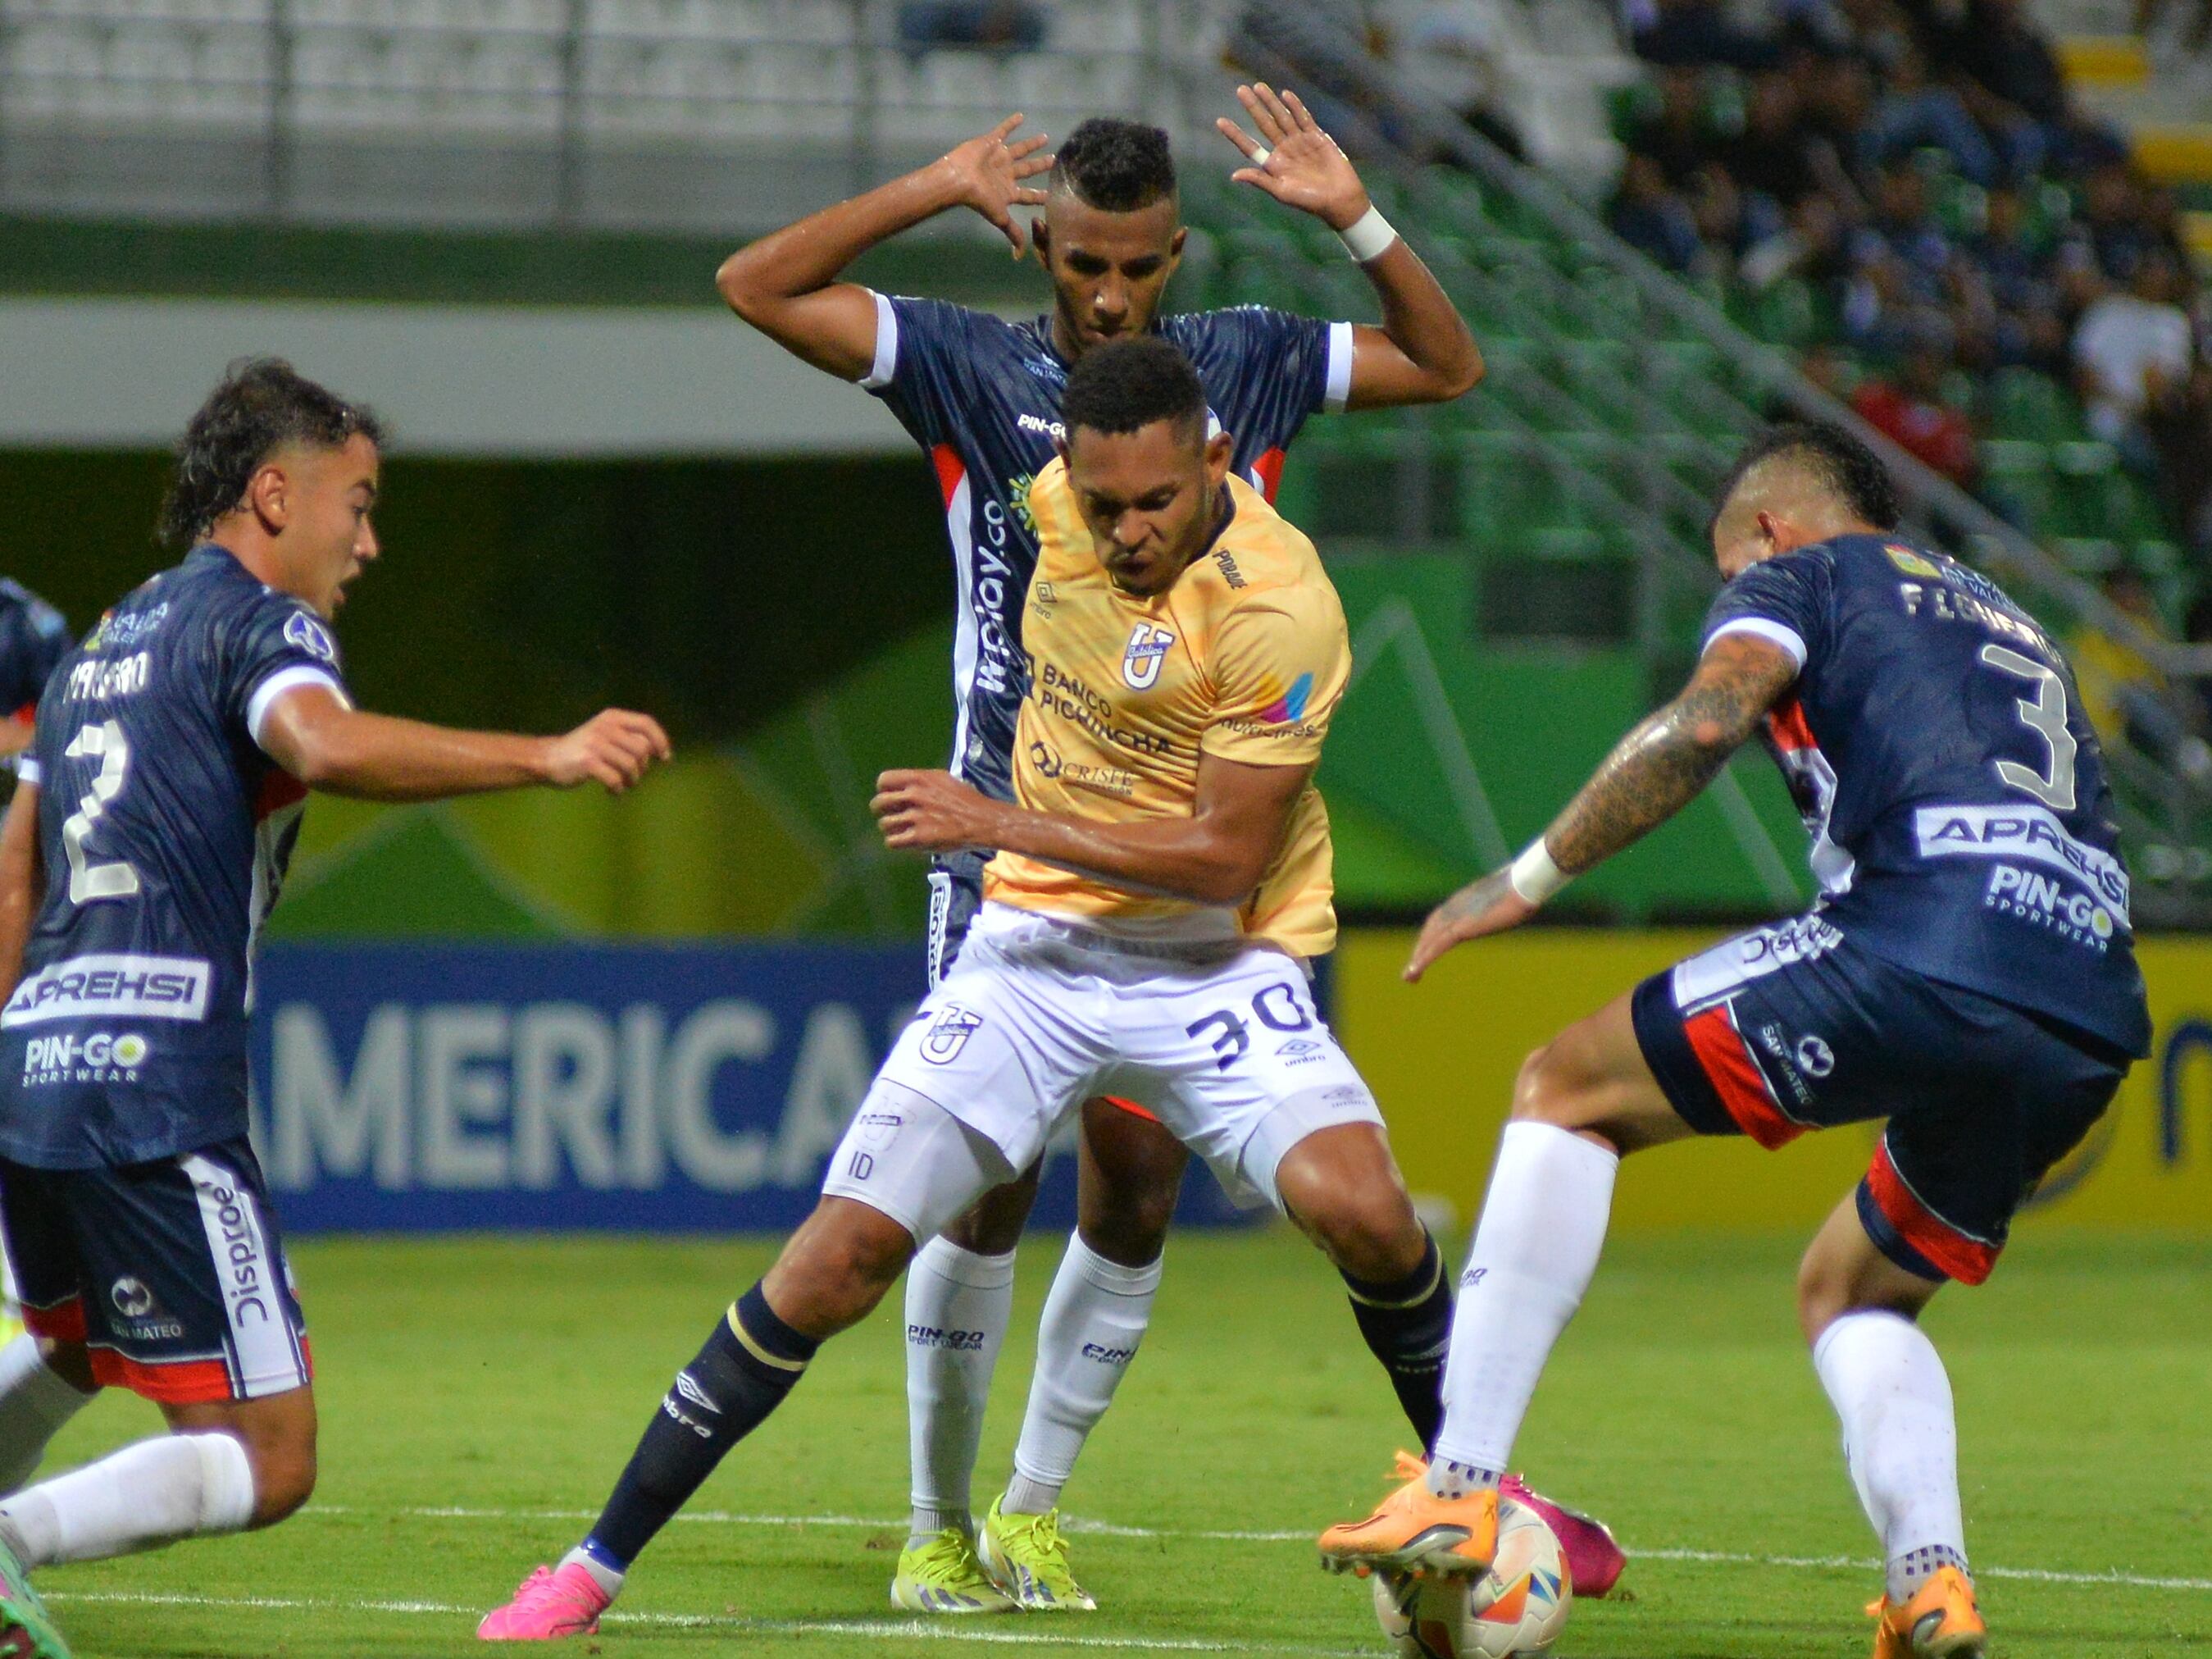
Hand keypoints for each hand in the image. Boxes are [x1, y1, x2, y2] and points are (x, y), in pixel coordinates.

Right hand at [543, 709, 670, 793]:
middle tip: (633, 776)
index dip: (661, 740)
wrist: (547, 758)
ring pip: (631, 765)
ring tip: (623, 785)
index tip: (665, 758)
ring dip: (632, 781)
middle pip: (642, 749)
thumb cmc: (583, 749)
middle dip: (643, 767)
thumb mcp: (606, 734)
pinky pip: (615, 779)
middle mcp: (605, 727)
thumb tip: (660, 752)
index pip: (646, 723)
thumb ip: (629, 737)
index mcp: (612, 717)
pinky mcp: (587, 762)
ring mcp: (595, 744)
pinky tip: (612, 791)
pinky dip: (618, 789)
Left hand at [872, 768, 1004, 853]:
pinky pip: (892, 842)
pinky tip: (907, 842)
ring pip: (884, 824)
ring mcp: (916, 817)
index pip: (883, 781)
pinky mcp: (919, 837)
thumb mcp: (943, 779)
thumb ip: (921, 781)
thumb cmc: (966, 799)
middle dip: (881, 812)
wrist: (983, 821)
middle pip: (878, 803)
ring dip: (891, 829)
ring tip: (902, 831)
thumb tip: (903, 786)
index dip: (883, 791)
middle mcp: (914, 795)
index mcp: (919, 779)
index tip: (890, 798)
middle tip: (891, 817)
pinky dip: (896, 843)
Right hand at [941, 114, 1053, 254]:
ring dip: (1032, 144)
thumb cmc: (979, 199)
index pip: (1028, 195)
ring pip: (1020, 149)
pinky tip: (1022, 116)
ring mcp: (999, 158)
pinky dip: (1011, 123)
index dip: (1040, 196)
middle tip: (1054, 160)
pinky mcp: (990, 143)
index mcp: (1008, 191)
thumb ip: (1012, 232)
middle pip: (1028, 170)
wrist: (959, 179)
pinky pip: (1002, 131)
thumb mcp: (1000, 218)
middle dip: (1040, 165)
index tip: (1053, 194)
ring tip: (1045, 138)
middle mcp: (1006, 174)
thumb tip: (1019, 256)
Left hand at [1216, 83, 1369, 231]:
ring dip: (1270, 102)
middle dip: (1253, 107)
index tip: (1220, 121)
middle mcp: (1284, 151)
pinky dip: (1295, 106)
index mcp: (1273, 166)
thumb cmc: (1310, 201)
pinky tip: (1285, 94)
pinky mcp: (1316, 137)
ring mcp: (1300, 142)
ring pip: (1282, 117)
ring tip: (1258, 86)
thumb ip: (1260, 181)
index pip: (1250, 146)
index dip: (1235, 134)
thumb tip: (1234, 175)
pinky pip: (1303, 118)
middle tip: (1240, 90)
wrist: (1339, 199)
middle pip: (1265, 124)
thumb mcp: (1282, 192)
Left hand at [1404, 868, 1536, 982]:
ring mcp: (1457, 916)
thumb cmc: (1523, 889)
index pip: (1440, 918)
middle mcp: (1455, 906)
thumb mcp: (1510, 899)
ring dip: (1419, 958)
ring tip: (1410, 976)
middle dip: (1421, 948)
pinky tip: (1415, 970)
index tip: (1425, 947)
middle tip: (1413, 968)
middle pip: (1431, 929)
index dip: (1431, 933)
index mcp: (1465, 900)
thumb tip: (1521, 903)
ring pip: (1430, 940)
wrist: (1524, 885)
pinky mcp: (1461, 927)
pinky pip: (1437, 946)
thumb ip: (1505, 904)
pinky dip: (1423, 959)